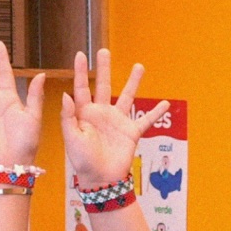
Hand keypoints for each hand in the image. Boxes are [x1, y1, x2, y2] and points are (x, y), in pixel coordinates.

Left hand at [60, 50, 169, 187]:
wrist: (101, 179)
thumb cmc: (82, 161)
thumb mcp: (71, 138)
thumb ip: (68, 116)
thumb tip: (65, 94)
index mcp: (85, 113)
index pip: (82, 88)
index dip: (81, 72)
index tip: (80, 55)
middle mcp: (102, 113)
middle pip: (104, 85)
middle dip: (104, 68)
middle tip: (104, 50)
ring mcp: (118, 121)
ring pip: (127, 96)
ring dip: (133, 82)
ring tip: (139, 66)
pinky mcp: (131, 132)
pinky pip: (146, 120)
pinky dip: (156, 112)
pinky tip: (165, 103)